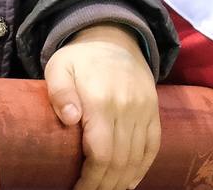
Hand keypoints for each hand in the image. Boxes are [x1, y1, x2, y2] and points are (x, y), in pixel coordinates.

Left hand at [44, 24, 160, 189]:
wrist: (114, 38)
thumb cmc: (79, 59)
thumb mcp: (59, 67)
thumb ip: (59, 92)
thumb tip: (70, 119)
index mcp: (101, 101)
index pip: (100, 154)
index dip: (91, 180)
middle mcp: (127, 107)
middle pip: (119, 161)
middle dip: (104, 186)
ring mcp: (144, 109)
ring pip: (137, 157)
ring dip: (121, 181)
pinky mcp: (153, 110)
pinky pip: (153, 145)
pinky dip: (143, 167)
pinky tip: (130, 182)